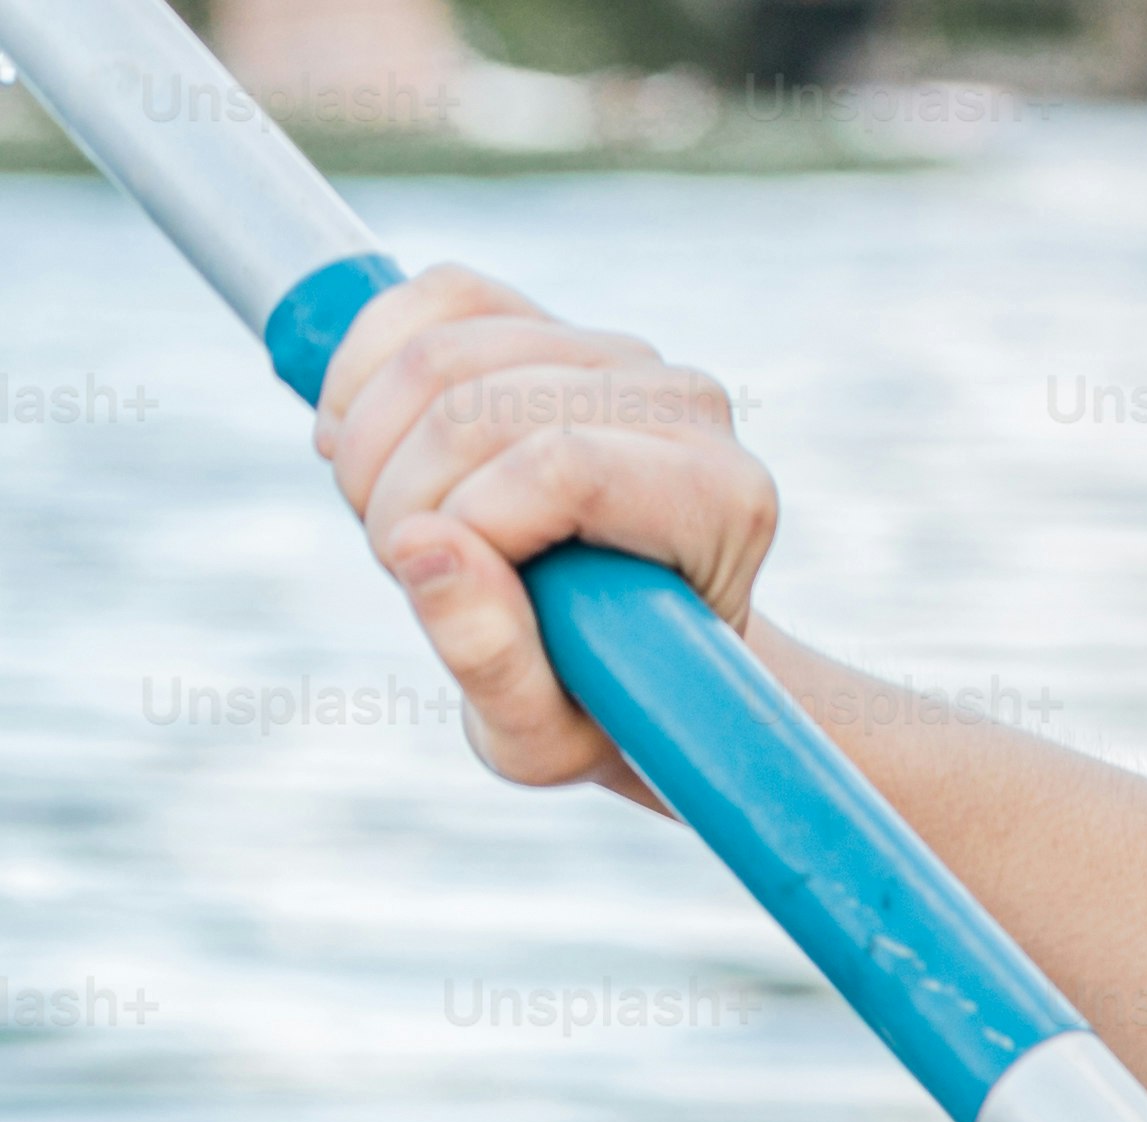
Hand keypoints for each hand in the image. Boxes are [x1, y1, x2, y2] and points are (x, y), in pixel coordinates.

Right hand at [311, 262, 780, 810]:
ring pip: (444, 350)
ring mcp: (623, 353)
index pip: (564, 463)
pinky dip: (364, 367)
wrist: (627, 656)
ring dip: (371, 442)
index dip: (465, 519)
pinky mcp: (553, 321)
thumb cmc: (599, 703)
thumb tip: (423, 549)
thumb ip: (494, 664)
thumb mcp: (546, 736)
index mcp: (725, 502)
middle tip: (397, 561)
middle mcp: (692, 406)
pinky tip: (358, 444)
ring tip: (388, 519)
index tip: (432, 584)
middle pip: (485, 403)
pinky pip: (433, 298)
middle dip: (400, 490)